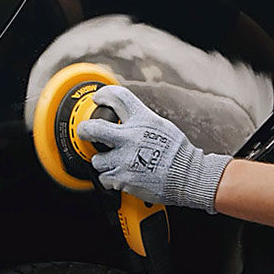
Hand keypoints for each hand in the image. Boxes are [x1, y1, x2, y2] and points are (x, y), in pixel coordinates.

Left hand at [76, 86, 231, 212]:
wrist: (188, 176)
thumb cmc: (177, 152)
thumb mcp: (160, 125)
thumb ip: (140, 119)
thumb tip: (123, 115)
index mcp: (143, 120)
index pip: (118, 97)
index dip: (104, 94)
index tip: (99, 98)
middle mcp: (131, 137)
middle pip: (93, 128)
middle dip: (85, 130)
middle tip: (85, 131)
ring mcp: (125, 159)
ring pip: (97, 159)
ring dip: (104, 161)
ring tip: (117, 162)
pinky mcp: (122, 179)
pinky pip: (104, 178)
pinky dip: (111, 178)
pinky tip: (123, 175)